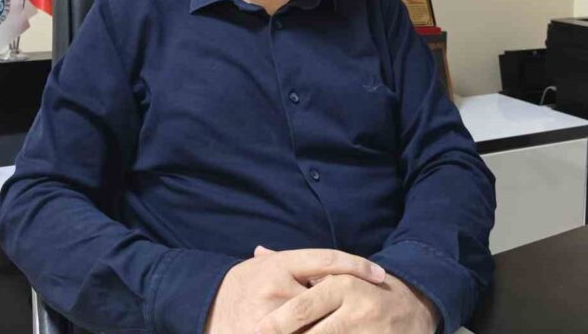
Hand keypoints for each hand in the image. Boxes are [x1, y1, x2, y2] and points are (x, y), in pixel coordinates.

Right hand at [204, 247, 385, 333]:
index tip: (381, 275)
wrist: (205, 307)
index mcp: (279, 265)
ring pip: (318, 324)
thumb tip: (340, 268)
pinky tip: (340, 333)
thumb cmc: (241, 286)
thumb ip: (297, 265)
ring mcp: (269, 318)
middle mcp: (275, 289)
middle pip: (328, 296)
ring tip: (367, 327)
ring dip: (340, 325)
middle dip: (353, 303)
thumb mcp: (267, 267)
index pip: (327, 260)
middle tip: (381, 304)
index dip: (357, 267)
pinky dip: (321, 333)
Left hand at [253, 270, 439, 333]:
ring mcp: (370, 333)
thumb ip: (297, 266)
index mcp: (343, 285)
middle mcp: (358, 309)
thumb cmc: (364, 288)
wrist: (414, 306)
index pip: (302, 307)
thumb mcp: (336, 273)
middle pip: (312, 333)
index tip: (255, 331)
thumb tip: (258, 253)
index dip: (276, 324)